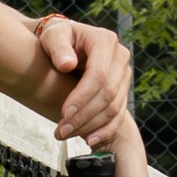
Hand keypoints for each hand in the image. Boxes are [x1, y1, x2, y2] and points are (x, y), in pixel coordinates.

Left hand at [34, 12, 133, 145]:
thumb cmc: (56, 37)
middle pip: (108, 94)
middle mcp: (120, 57)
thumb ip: (57, 47)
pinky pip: (119, 115)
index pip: (99, 74)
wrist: (65, 43)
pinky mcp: (123, 90)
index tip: (64, 113)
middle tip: (61, 130)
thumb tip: (67, 64)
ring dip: (91, 126)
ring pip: (114, 107)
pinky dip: (105, 130)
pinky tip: (89, 140)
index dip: (82, 97)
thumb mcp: (53, 36)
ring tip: (65, 134)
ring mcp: (124, 74)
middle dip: (84, 116)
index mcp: (105, 41)